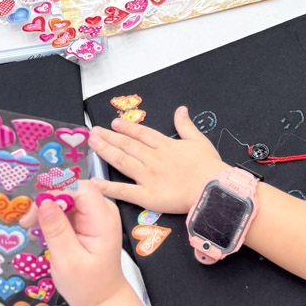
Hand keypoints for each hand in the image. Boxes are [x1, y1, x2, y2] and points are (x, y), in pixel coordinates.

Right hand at [19, 181, 126, 305]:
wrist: (100, 298)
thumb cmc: (85, 284)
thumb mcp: (67, 260)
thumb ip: (57, 231)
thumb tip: (45, 202)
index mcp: (104, 219)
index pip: (82, 191)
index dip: (57, 194)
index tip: (35, 211)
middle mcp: (103, 211)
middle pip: (74, 192)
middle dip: (49, 202)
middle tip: (27, 223)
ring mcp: (97, 215)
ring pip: (69, 199)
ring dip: (48, 210)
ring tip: (30, 228)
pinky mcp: (89, 221)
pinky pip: (69, 209)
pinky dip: (53, 217)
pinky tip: (40, 231)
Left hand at [89, 106, 222, 212]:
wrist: (212, 188)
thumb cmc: (209, 166)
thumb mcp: (199, 140)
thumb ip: (186, 125)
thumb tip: (181, 110)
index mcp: (165, 145)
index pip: (141, 134)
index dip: (126, 128)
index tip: (113, 123)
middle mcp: (153, 158)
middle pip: (127, 145)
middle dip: (109, 137)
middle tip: (94, 132)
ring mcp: (148, 176)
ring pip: (122, 162)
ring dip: (106, 152)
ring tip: (93, 144)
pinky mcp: (147, 196)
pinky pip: (124, 191)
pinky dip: (108, 187)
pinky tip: (95, 182)